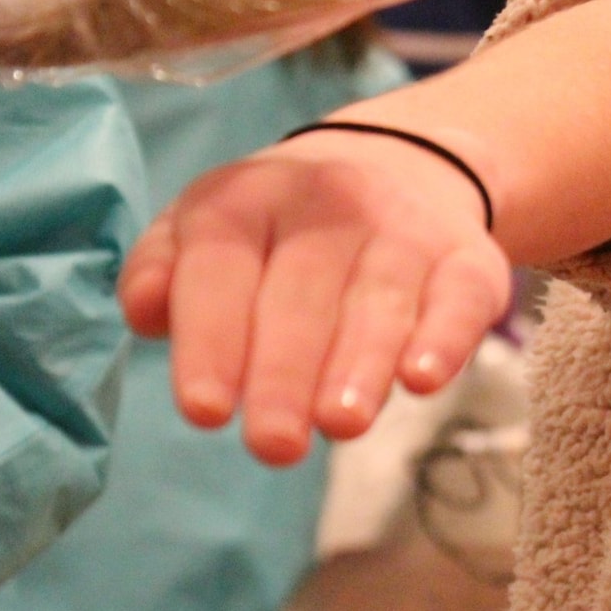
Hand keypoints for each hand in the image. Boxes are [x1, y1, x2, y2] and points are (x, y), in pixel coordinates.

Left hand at [122, 129, 511, 465]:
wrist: (400, 165)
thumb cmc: (278, 232)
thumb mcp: (206, 230)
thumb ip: (163, 271)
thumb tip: (142, 312)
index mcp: (244, 199)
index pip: (220, 269)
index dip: (212, 341)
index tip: (205, 411)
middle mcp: (326, 202)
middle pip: (301, 293)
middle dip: (284, 373)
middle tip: (272, 444)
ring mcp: (403, 228)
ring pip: (379, 299)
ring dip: (359, 363)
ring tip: (340, 423)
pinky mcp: (467, 258)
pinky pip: (459, 295)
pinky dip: (444, 337)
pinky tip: (423, 379)